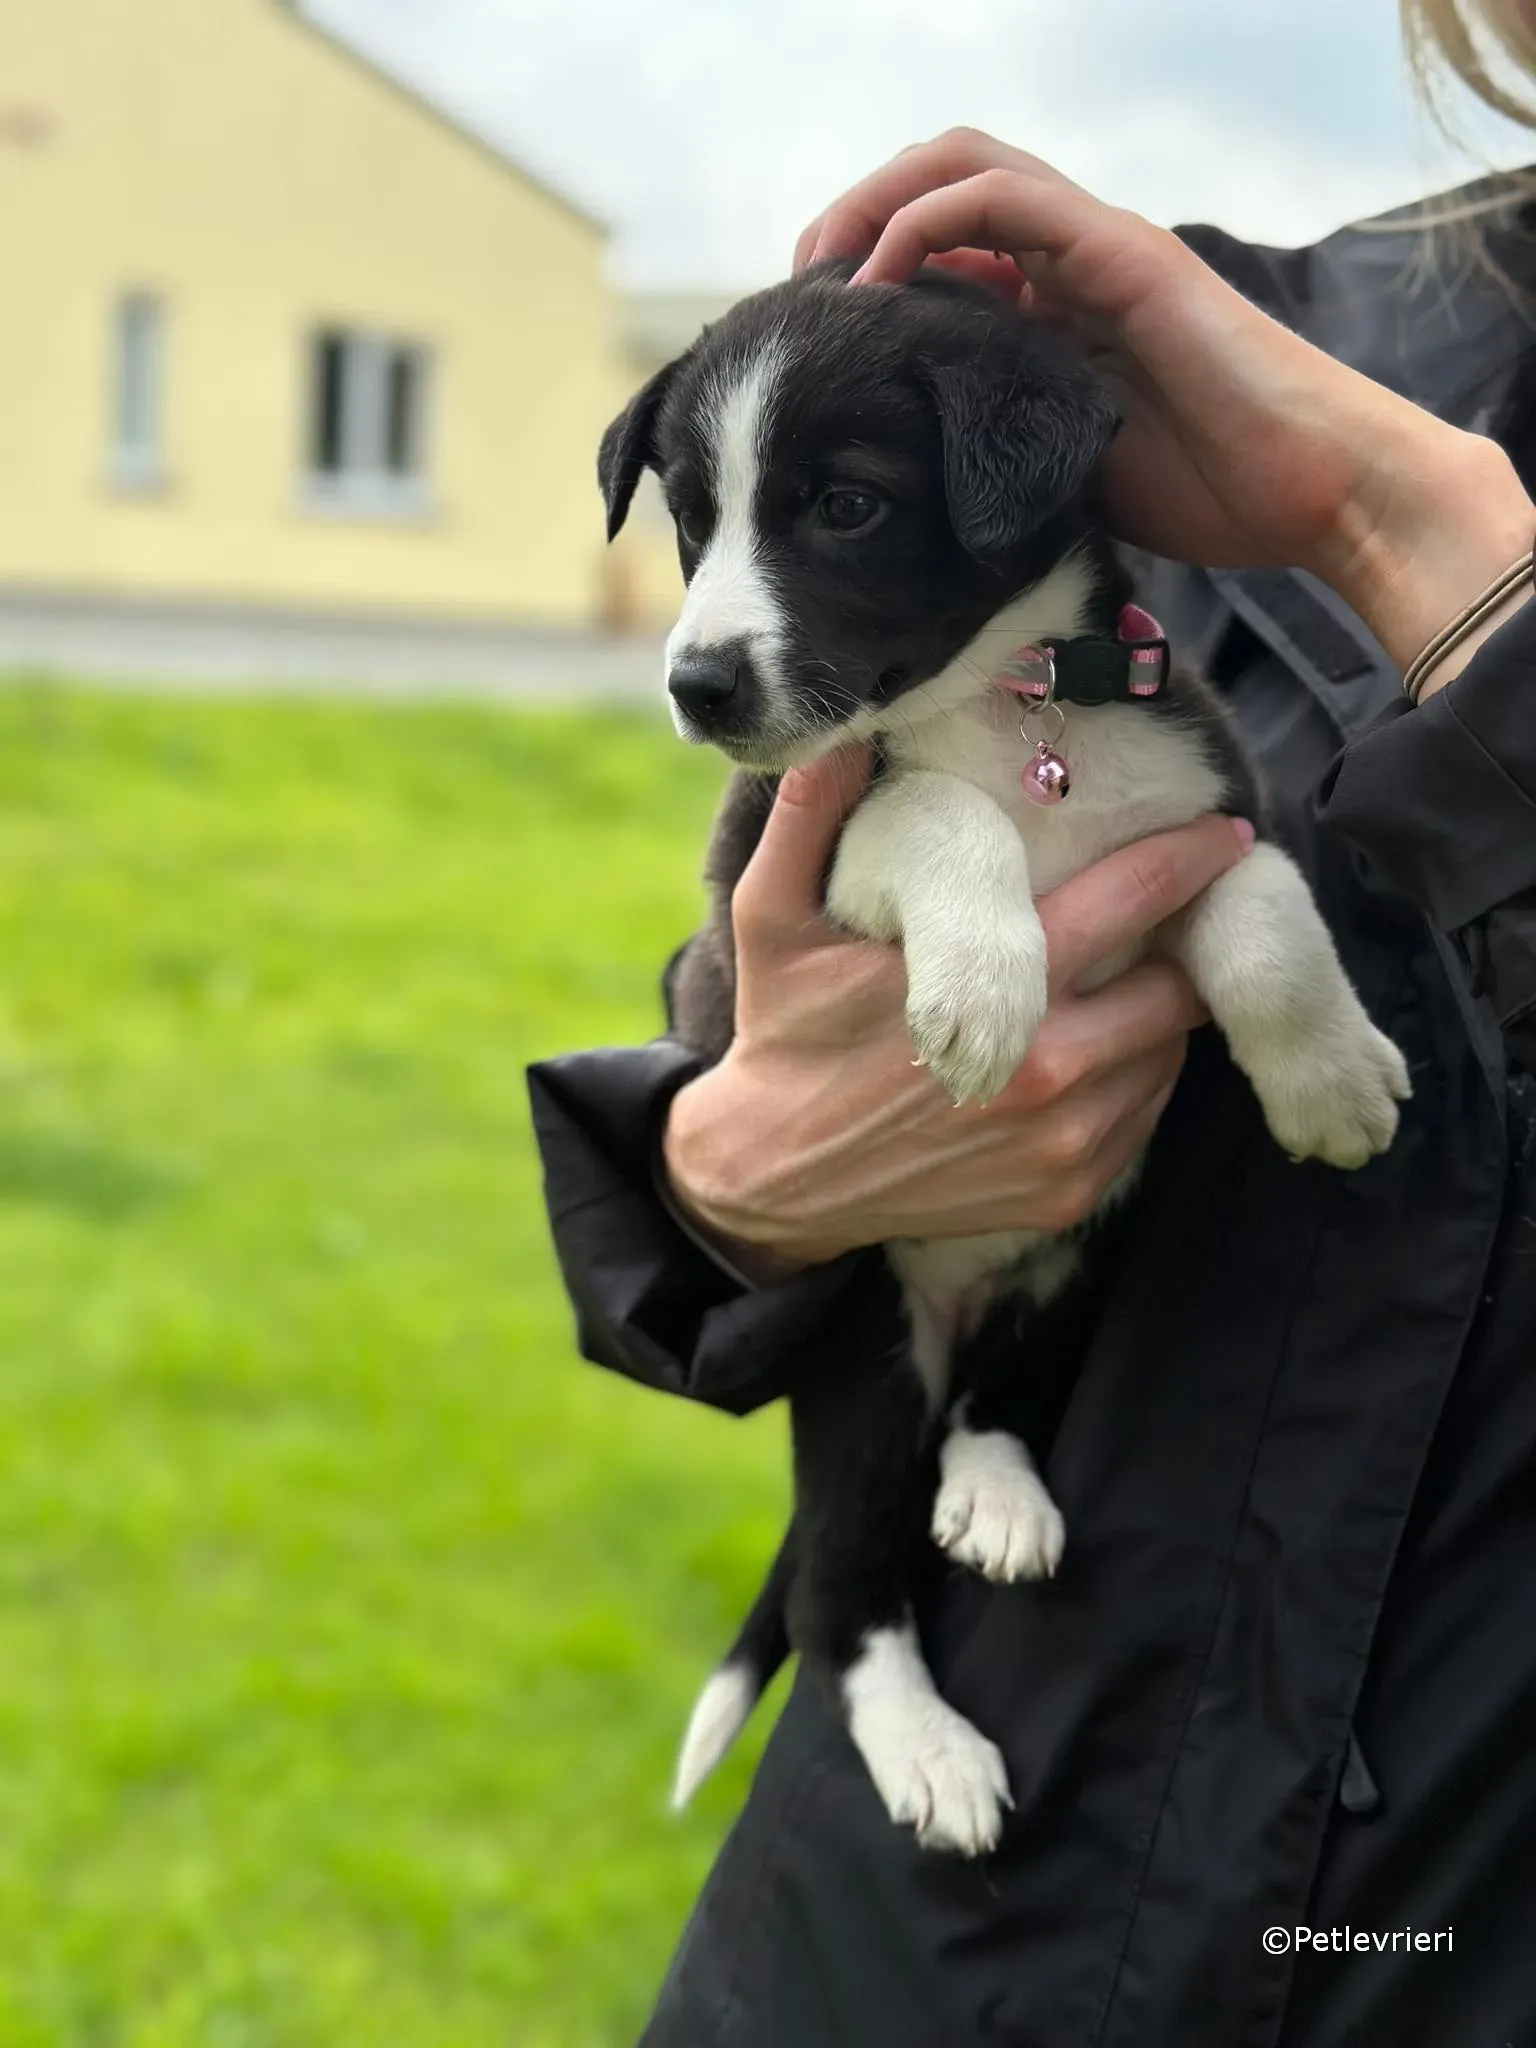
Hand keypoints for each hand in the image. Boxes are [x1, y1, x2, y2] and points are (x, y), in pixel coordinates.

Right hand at [662, 749, 1253, 1269]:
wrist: (774, 1179)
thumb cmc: (784, 1034)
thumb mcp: (771, 918)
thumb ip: (808, 818)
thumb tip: (836, 732)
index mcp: (993, 988)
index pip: (1131, 905)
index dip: (1188, 861)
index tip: (1227, 832)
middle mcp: (1047, 1071)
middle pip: (1173, 987)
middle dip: (1181, 944)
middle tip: (1179, 913)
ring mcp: (1062, 1143)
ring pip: (1166, 1054)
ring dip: (1158, 1012)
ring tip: (1131, 977)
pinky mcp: (1067, 1193)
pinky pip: (1142, 1118)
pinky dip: (1135, 1079)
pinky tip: (1095, 1049)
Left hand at [796, 129, 1534, 674]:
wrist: (1306, 490)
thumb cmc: (1206, 492)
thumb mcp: (1062, 467)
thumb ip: (1000, 442)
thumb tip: (921, 485)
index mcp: (1057, 308)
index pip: (944, 248)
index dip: (867, 274)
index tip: (810, 339)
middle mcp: (1069, 263)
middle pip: (940, 188)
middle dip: (855, 224)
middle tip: (797, 290)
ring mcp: (1094, 249)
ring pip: (962, 168)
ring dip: (875, 205)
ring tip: (821, 270)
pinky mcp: (1119, 254)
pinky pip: (1003, 200)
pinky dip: (926, 223)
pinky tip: (878, 282)